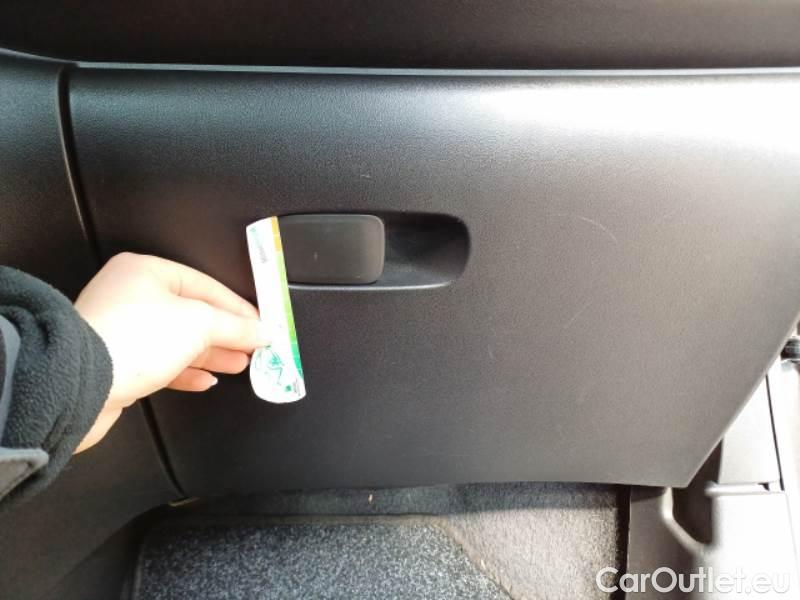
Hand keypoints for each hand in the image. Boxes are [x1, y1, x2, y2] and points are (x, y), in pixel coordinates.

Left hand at [73, 252, 267, 452]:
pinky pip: (161, 362)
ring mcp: (122, 329)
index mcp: (145, 271)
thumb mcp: (198, 324)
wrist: (80, 386)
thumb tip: (263, 331)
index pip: (205, 285)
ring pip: (178, 339)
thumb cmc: (134, 339)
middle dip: (226, 333)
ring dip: (210, 353)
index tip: (261, 324)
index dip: (238, 306)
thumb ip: (236, 326)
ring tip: (238, 364)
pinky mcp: (117, 362)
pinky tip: (206, 380)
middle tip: (253, 346)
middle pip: (192, 312)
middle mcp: (130, 295)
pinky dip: (186, 370)